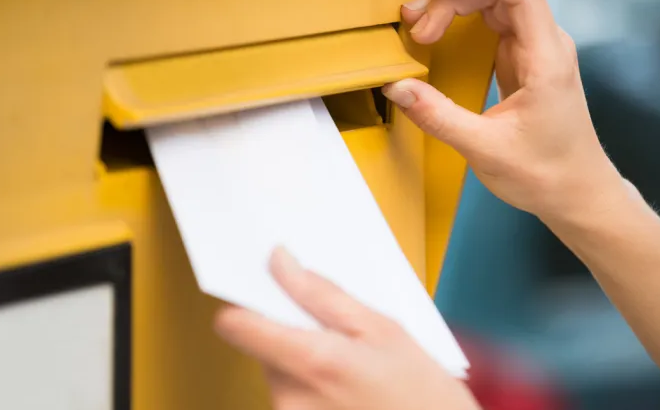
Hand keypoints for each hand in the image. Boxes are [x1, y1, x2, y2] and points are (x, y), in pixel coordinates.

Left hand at [214, 247, 480, 409]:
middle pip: (261, 345)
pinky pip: (291, 395)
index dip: (244, 302)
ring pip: (278, 370)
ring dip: (304, 359)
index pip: (236, 325)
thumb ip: (323, 294)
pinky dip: (312, 384)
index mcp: (312, 363)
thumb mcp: (383, 329)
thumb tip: (280, 262)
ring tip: (352, 364)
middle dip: (292, 330)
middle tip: (337, 330)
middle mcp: (290, 398)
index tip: (262, 288)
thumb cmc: (422, 395)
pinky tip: (348, 387)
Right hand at [383, 0, 626, 223]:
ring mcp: (536, 51)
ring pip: (495, 4)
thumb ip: (439, 116)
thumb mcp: (485, 149)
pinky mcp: (525, 61)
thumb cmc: (545, 174)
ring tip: (419, 27)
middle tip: (414, 24)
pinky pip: (493, 23)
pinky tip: (439, 33)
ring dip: (455, 5)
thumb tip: (397, 87)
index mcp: (547, 60)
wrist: (577, 192)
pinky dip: (462, 22)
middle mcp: (546, 46)